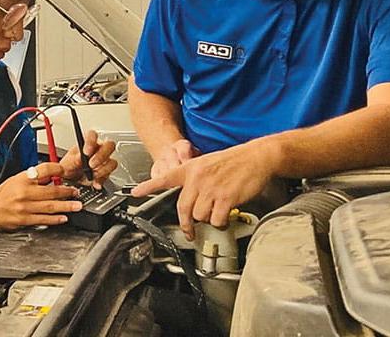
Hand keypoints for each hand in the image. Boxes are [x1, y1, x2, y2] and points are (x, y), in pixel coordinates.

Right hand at [0, 163, 80, 230]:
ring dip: (66, 206)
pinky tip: (63, 218)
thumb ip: (32, 179)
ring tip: (76, 206)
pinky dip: (55, 219)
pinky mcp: (25, 220)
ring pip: (50, 206)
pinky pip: (44, 219)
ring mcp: (25, 207)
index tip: (64, 171)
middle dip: (67, 192)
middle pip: (51, 191)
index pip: (44, 170)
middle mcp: (24, 192)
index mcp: (22, 179)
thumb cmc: (1, 196)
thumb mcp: (15, 180)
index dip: (57, 169)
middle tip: (75, 192)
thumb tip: (50, 177)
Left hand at [60, 130, 117, 188]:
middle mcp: (98, 150)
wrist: (71, 180)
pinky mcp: (106, 173)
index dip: (91, 142)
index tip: (86, 152)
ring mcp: (104, 161)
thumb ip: (74, 160)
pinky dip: (102, 180)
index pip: (93, 135)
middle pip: (109, 146)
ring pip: (112, 162)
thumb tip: (80, 158)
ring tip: (92, 175)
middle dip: (101, 156)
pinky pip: (109, 175)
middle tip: (91, 165)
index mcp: (87, 143)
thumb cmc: (69, 167)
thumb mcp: (67, 163)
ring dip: (102, 170)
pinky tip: (95, 183)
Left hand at [131, 140, 277, 239]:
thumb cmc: (233, 161)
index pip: (164, 178)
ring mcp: (210, 189)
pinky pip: (216, 219)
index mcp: (190, 169)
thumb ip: (194, 179)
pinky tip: (225, 216)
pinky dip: (220, 222)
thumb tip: (189, 197)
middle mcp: (197, 179)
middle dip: (186, 224)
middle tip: (189, 232)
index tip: (135, 194)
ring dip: (208, 219)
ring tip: (217, 212)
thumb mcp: (206, 163)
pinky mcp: (225, 198)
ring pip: (200, 216)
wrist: (255, 157)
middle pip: (183, 208)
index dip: (148, 187)